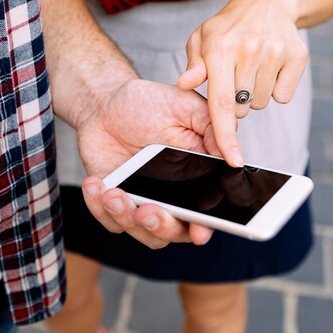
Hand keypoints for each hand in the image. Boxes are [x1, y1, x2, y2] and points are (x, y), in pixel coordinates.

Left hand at [77, 79, 219, 248]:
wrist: (106, 101)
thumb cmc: (149, 102)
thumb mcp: (186, 107)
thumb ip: (214, 130)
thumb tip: (236, 159)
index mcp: (197, 176)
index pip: (207, 212)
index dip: (206, 226)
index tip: (200, 231)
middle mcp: (172, 195)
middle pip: (174, 230)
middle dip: (161, 226)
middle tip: (148, 211)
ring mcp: (141, 200)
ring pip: (140, 231)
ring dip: (127, 218)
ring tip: (113, 194)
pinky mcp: (113, 201)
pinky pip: (109, 220)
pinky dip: (99, 209)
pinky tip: (96, 185)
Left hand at [177, 0, 307, 159]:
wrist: (267, 3)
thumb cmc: (227, 28)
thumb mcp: (201, 40)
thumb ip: (193, 66)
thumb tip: (185, 84)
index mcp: (219, 48)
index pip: (221, 102)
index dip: (226, 135)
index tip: (232, 160)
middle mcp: (248, 49)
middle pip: (241, 109)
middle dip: (234, 102)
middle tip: (233, 75)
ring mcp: (275, 52)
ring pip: (261, 103)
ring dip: (253, 95)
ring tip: (251, 67)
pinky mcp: (297, 56)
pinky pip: (283, 96)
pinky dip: (275, 89)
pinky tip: (269, 67)